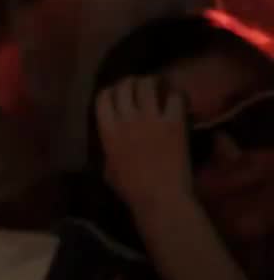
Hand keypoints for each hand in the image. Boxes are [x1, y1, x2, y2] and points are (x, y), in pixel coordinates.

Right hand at [95, 76, 194, 210]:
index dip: (110, 92)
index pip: (103, 97)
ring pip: (148, 84)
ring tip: (158, 87)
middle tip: (139, 87)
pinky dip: (176, 95)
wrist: (159, 196)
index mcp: (107, 131)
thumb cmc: (131, 189)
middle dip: (131, 83)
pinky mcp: (174, 121)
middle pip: (125, 86)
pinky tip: (176, 100)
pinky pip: (175, 96)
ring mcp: (151, 118)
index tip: (117, 94)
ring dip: (152, 83)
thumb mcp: (108, 168)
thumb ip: (109, 148)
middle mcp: (127, 118)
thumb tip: (112, 141)